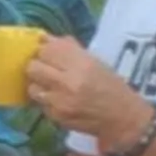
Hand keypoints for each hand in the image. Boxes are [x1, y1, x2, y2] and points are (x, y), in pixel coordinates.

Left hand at [25, 35, 151, 145]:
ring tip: (50, 86)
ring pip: (32, 87)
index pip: (47, 50)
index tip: (48, 54)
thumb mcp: (94, 61)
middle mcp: (68, 82)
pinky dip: (45, 100)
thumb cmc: (111, 86)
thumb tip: (44, 38)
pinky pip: (40, 104)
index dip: (45, 51)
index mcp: (81, 64)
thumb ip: (69, 50)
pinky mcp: (56, 117)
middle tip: (45, 69)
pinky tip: (58, 99)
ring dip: (38, 85)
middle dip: (37, 66)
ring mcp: (60, 101)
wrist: (123, 117)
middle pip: (33, 67)